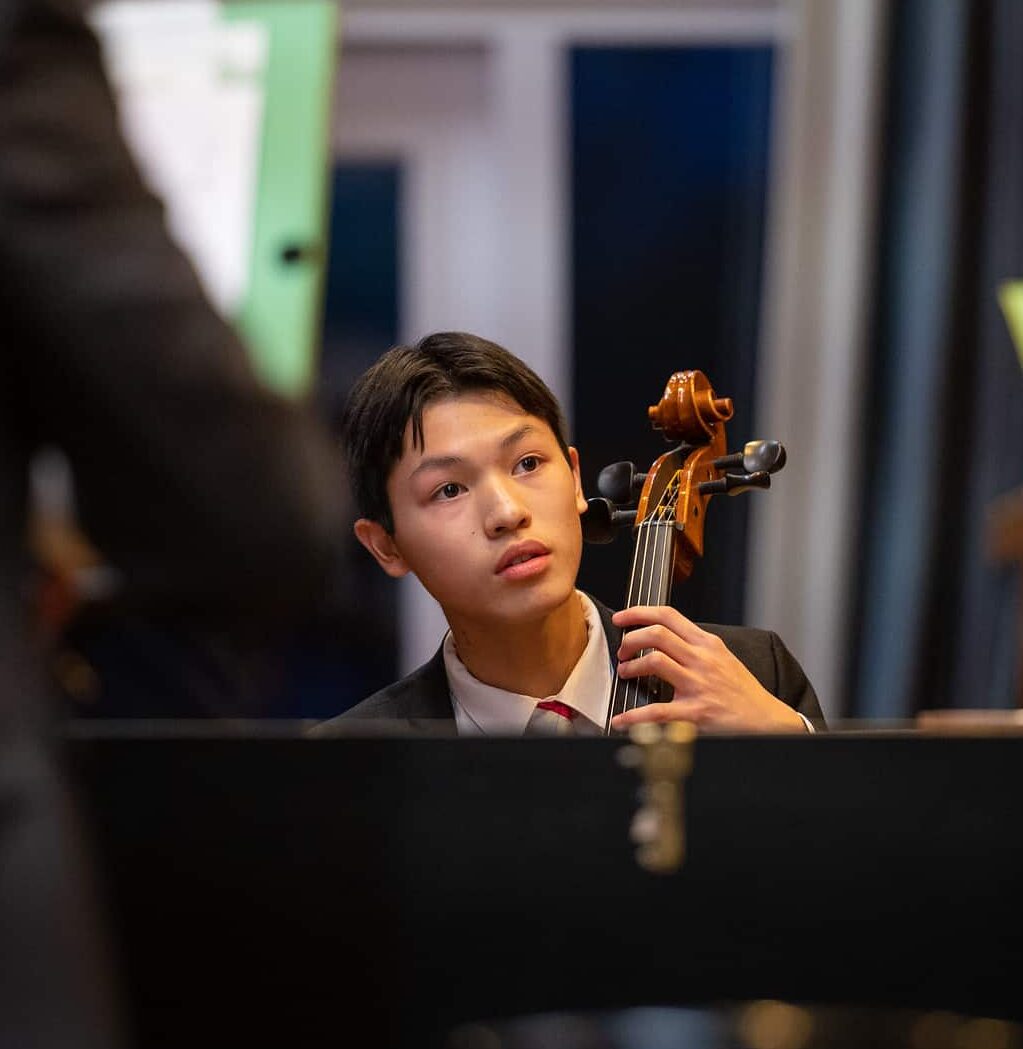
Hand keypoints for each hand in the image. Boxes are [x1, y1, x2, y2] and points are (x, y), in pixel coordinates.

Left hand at [610, 605, 807, 733]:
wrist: (768, 722)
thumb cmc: (743, 692)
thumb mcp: (723, 658)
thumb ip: (695, 646)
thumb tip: (662, 639)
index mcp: (708, 644)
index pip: (668, 615)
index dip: (638, 612)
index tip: (621, 618)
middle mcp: (702, 660)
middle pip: (656, 634)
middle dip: (630, 640)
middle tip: (622, 652)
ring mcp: (699, 685)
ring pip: (654, 661)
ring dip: (631, 668)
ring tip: (625, 674)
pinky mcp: (696, 713)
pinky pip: (657, 711)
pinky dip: (633, 716)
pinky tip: (622, 719)